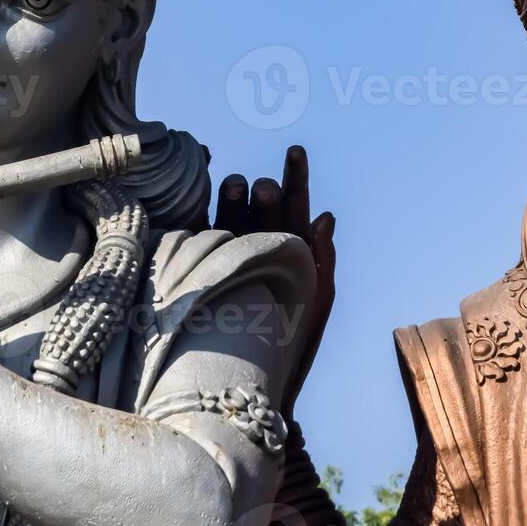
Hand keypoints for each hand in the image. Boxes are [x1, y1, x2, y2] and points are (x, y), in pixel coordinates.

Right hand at [213, 145, 335, 356]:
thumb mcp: (316, 299)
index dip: (297, 176)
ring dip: (235, 196)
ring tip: (236, 185)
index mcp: (294, 246)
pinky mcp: (204, 265)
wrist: (255, 375)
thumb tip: (326, 216)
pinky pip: (203, 234)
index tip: (295, 150)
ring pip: (233, 212)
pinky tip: (200, 202)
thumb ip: (321, 257)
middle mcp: (263, 243)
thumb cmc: (294, 340)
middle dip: (266, 192)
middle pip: (263, 205)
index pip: (297, 203)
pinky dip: (203, 215)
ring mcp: (232, 252)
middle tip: (265, 191)